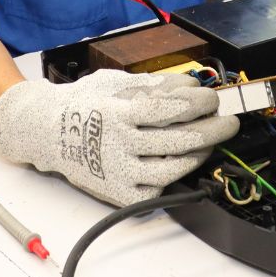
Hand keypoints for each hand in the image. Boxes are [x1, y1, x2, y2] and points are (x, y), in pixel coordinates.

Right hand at [0, 70, 238, 206]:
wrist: (47, 132)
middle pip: (180, 140)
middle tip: (228, 123)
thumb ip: (154, 85)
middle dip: (212, 130)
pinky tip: (184, 163)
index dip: (199, 104)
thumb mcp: (116, 83)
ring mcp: (119, 172)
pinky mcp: (119, 193)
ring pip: (174, 169)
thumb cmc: (85, 104)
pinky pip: (158, 190)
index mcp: (119, 112)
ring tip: (210, 142)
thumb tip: (191, 84)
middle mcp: (119, 144)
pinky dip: (176, 177)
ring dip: (200, 154)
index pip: (171, 109)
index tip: (213, 99)